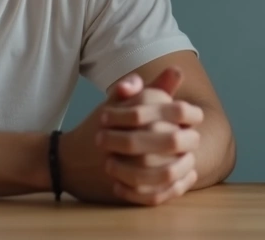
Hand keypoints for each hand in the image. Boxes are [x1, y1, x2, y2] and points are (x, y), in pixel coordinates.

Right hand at [96, 67, 201, 205]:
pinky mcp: (122, 191)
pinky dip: (173, 188)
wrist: (69, 159)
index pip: (175, 111)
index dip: (191, 114)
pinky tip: (182, 178)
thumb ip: (151, 88)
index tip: (196, 118)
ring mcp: (124, 168)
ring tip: (190, 161)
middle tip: (194, 140)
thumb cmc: (103, 126)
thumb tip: (177, 70)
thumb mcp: (122, 102)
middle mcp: (128, 140)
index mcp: (131, 114)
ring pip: (167, 171)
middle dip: (190, 141)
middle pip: (173, 141)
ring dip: (184, 166)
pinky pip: (155, 194)